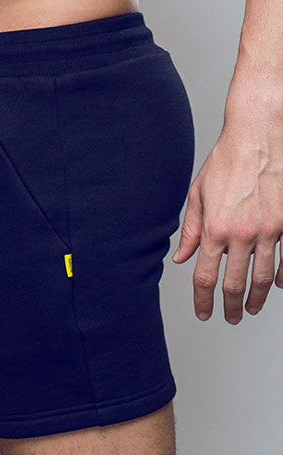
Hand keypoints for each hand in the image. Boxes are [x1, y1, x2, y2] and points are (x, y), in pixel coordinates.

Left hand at [171, 123, 282, 323]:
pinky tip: (277, 286)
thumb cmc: (227, 160)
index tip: (203, 313)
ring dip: (257, 299)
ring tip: (252, 309)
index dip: (202, 301)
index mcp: (214, 227)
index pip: (205, 277)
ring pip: (264, 278)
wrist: (260, 136)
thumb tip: (182, 258)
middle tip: (230, 317)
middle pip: (235, 285)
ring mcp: (270, 230)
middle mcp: (242, 233)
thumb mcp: (198, 194)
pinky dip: (282, 278)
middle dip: (230, 307)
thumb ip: (191, 230)